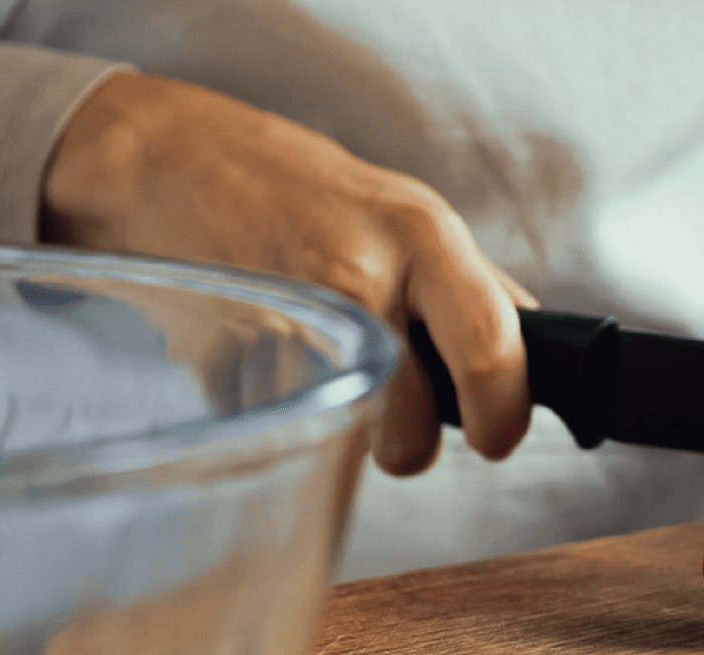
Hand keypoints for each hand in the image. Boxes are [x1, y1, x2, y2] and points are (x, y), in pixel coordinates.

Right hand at [40, 72, 535, 475]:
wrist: (173, 159)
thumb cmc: (297, 190)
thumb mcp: (406, 216)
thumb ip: (470, 286)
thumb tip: (531, 352)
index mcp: (423, 237)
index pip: (493, 344)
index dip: (505, 411)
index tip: (498, 434)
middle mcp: (363, 275)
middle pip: (416, 425)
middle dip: (415, 446)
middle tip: (409, 424)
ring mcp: (292, 321)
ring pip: (357, 441)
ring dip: (357, 438)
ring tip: (343, 388)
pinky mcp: (233, 360)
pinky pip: (288, 423)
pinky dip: (293, 412)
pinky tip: (280, 362)